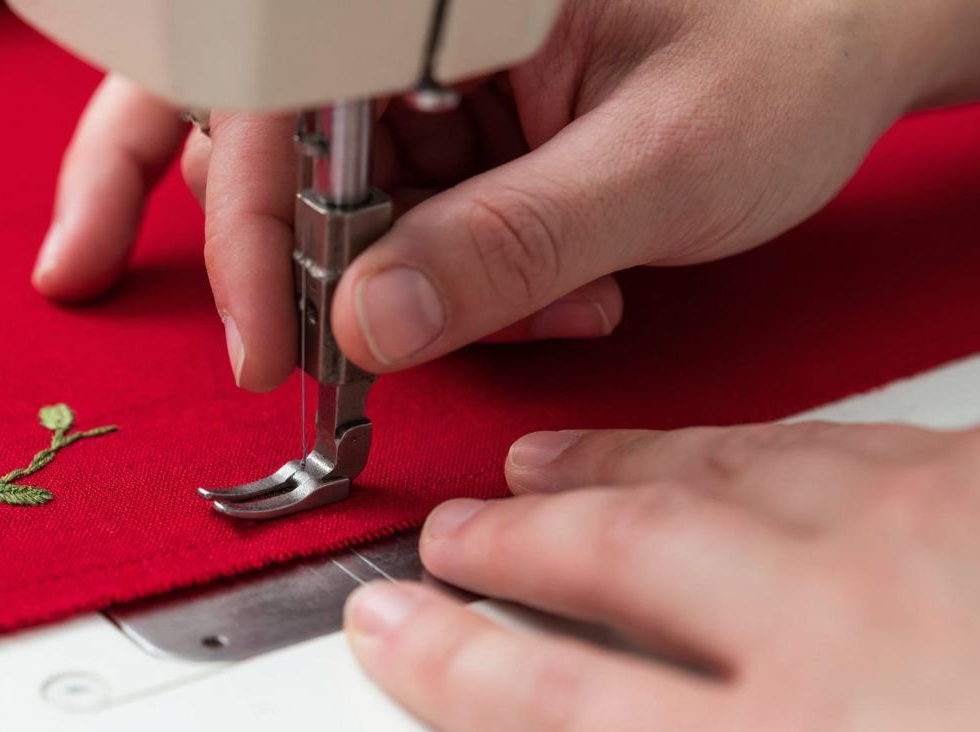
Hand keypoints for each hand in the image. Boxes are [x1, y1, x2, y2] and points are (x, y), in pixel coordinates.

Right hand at [33, 0, 974, 390]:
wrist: (835, 57)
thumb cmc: (779, 59)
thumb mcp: (658, 161)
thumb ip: (513, 242)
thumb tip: (369, 322)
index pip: (273, 93)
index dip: (246, 222)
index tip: (265, 340)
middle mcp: (405, 21)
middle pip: (258, 145)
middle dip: (300, 266)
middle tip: (320, 350)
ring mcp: (418, 78)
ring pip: (323, 201)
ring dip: (399, 290)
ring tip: (541, 305)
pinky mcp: (442, 130)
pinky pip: (389, 223)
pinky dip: (441, 286)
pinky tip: (539, 294)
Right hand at [344, 421, 979, 731]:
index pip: (564, 704)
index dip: (452, 664)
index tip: (389, 628)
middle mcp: (839, 629)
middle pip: (620, 556)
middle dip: (515, 539)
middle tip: (454, 532)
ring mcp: (921, 540)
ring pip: (718, 473)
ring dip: (615, 465)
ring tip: (549, 462)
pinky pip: (838, 440)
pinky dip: (754, 441)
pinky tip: (735, 443)